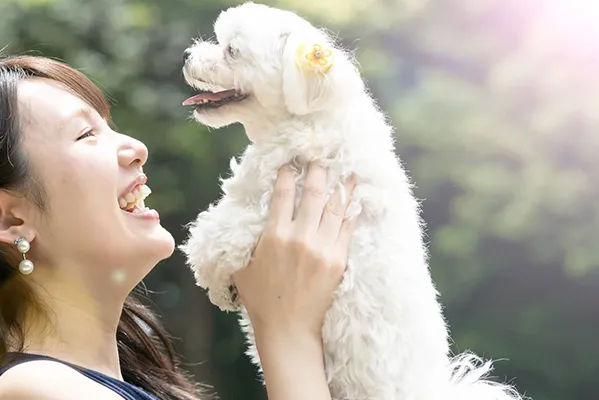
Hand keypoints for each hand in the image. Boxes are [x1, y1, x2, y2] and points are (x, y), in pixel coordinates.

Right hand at [232, 162, 356, 338]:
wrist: (289, 328)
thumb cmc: (261, 298)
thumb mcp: (243, 266)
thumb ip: (245, 238)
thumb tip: (242, 215)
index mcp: (274, 236)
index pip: (282, 193)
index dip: (287, 173)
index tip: (290, 161)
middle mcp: (300, 237)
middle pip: (312, 192)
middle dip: (317, 170)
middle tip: (321, 155)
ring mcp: (322, 248)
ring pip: (334, 207)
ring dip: (340, 185)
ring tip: (346, 169)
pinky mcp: (338, 260)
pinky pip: (347, 227)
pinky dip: (351, 210)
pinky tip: (355, 198)